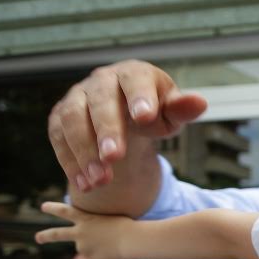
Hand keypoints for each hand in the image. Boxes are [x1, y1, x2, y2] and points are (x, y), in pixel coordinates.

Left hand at [36, 202, 134, 258]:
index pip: (65, 211)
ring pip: (88, 249)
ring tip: (115, 244)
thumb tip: (95, 245)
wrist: (132, 240)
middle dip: (45, 235)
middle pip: (57, 234)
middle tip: (37, 238)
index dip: (53, 208)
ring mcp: (83, 247)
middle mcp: (80, 233)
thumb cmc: (127, 226)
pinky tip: (116, 252)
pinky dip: (106, 257)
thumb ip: (99, 229)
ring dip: (99, 248)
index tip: (43, 206)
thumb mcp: (111, 220)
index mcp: (86, 219)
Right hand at [48, 60, 207, 192]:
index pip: (135, 79)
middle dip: (107, 129)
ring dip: (85, 151)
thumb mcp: (171, 113)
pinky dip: (70, 162)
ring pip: (73, 119)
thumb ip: (182, 109)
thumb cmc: (154, 112)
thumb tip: (199, 102)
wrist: (126, 116)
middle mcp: (101, 80)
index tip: (145, 117)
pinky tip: (86, 184)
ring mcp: (77, 98)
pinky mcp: (60, 118)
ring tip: (101, 180)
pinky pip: (59, 138)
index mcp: (134, 74)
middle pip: (100, 101)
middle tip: (115, 157)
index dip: (139, 96)